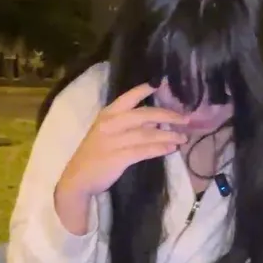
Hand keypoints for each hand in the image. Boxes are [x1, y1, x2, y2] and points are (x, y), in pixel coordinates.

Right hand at [57, 83, 187, 202]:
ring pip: (148, 133)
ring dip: (169, 135)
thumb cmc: (95, 154)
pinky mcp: (118, 157)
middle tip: (185, 118)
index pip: (130, 96)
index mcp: (108, 114)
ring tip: (183, 138)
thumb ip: (129, 125)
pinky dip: (160, 148)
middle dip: (168, 115)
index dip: (147, 89)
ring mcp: (114, 140)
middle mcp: (110, 123)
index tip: (163, 84)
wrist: (77, 179)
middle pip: (145, 114)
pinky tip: (171, 149)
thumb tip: (157, 121)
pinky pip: (145, 150)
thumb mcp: (107, 133)